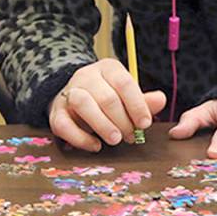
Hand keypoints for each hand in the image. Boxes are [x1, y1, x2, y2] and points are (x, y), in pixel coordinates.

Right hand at [48, 58, 167, 151]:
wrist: (73, 97)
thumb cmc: (107, 98)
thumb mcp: (126, 96)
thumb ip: (143, 100)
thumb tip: (160, 100)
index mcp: (107, 69)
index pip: (124, 82)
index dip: (136, 104)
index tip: (145, 124)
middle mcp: (86, 76)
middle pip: (106, 96)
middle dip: (122, 120)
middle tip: (130, 137)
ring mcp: (68, 93)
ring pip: (82, 103)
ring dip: (102, 125)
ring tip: (115, 140)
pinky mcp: (56, 112)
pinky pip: (63, 124)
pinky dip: (80, 138)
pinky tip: (95, 146)